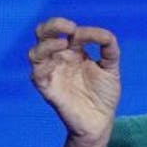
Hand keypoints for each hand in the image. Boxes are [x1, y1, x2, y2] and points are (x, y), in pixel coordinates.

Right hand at [29, 16, 120, 146]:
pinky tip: (58, 62)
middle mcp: (59, 60)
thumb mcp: (111, 66)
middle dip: (51, 25)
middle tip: (69, 28)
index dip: (70, 26)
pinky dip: (42, 65)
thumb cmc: (104, 95)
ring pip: (35, 53)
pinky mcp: (48, 90)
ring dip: (46, 44)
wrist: (101, 121)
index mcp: (72, 52)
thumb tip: (99, 33)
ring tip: (64, 43)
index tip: (85, 35)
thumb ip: (108, 46)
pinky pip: (36, 75)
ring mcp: (52, 74)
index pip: (61, 29)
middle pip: (43, 35)